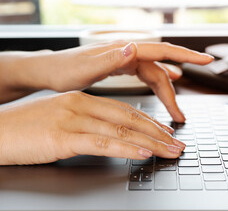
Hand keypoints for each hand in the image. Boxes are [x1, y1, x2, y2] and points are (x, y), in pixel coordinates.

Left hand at [0, 41, 212, 121]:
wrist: (49, 72)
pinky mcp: (122, 68)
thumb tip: (133, 48)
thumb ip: (110, 59)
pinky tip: (167, 86)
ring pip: (155, 76)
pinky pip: (146, 77)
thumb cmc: (63, 70)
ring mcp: (126, 60)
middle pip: (161, 72)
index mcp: (123, 51)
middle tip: (180, 117)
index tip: (206, 60)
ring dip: (167, 94)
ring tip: (175, 113)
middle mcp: (128, 53)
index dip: (186, 55)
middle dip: (173, 94)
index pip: (162, 50)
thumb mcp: (84, 68)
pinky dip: (158, 86)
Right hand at [0, 91, 185, 164]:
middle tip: (177, 143)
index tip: (165, 132)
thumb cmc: (25, 127)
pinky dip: (126, 149)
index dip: (149, 122)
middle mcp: (82, 105)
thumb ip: (86, 123)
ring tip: (170, 151)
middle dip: (158, 133)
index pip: (125, 110)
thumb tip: (109, 134)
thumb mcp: (61, 118)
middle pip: (130, 119)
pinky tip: (143, 154)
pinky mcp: (64, 137)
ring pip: (122, 131)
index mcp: (82, 99)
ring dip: (151, 143)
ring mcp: (73, 119)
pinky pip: (102, 143)